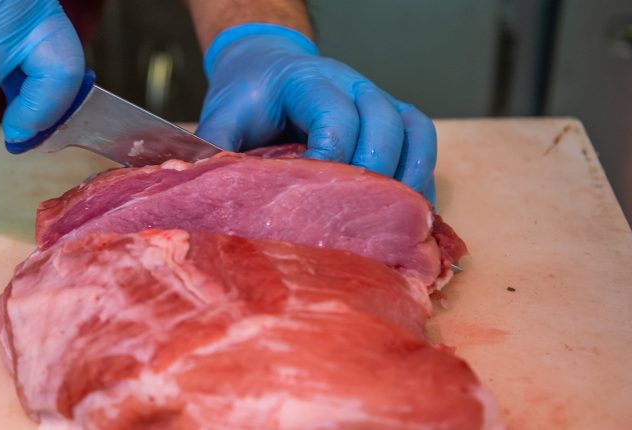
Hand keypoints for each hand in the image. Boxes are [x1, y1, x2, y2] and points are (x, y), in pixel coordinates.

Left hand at [196, 24, 436, 201]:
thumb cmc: (248, 97)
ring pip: (413, 130)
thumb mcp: (223, 118)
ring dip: (408, 178)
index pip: (335, 118)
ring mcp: (377, 100)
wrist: (267, 69)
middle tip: (356, 220)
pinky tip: (407, 213)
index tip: (313, 200)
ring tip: (393, 224)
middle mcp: (352, 85)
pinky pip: (422, 141)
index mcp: (308, 81)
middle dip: (375, 175)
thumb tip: (209, 194)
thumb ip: (216, 150)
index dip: (331, 162)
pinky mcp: (392, 119)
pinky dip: (421, 176)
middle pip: (384, 124)